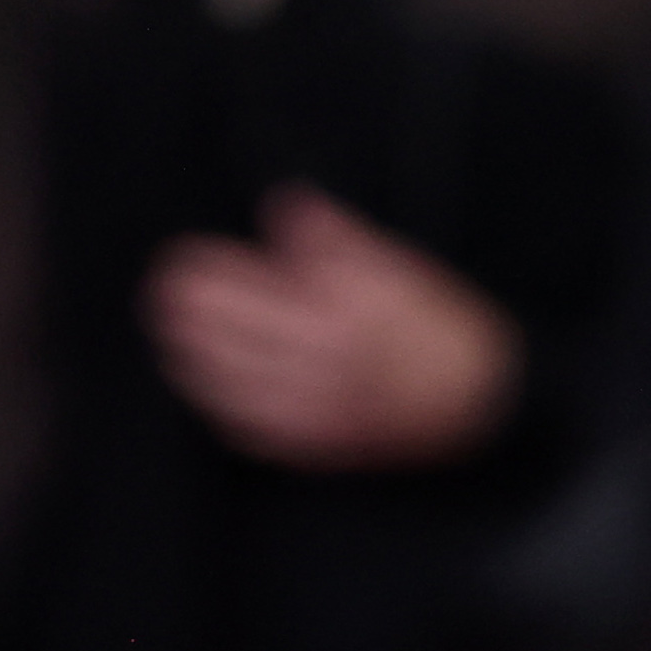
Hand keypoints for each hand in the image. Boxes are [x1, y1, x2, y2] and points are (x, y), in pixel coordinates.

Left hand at [147, 188, 518, 469]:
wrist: (486, 405)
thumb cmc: (447, 330)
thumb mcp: (402, 268)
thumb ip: (337, 239)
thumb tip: (285, 205)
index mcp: (345, 312)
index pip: (254, 285)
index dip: (210, 270)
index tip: (184, 256)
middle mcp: (323, 363)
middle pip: (231, 334)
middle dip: (190, 309)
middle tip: (163, 290)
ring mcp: (317, 408)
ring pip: (231, 383)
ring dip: (192, 356)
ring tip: (172, 335)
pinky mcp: (318, 444)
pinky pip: (252, 427)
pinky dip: (222, 405)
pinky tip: (208, 388)